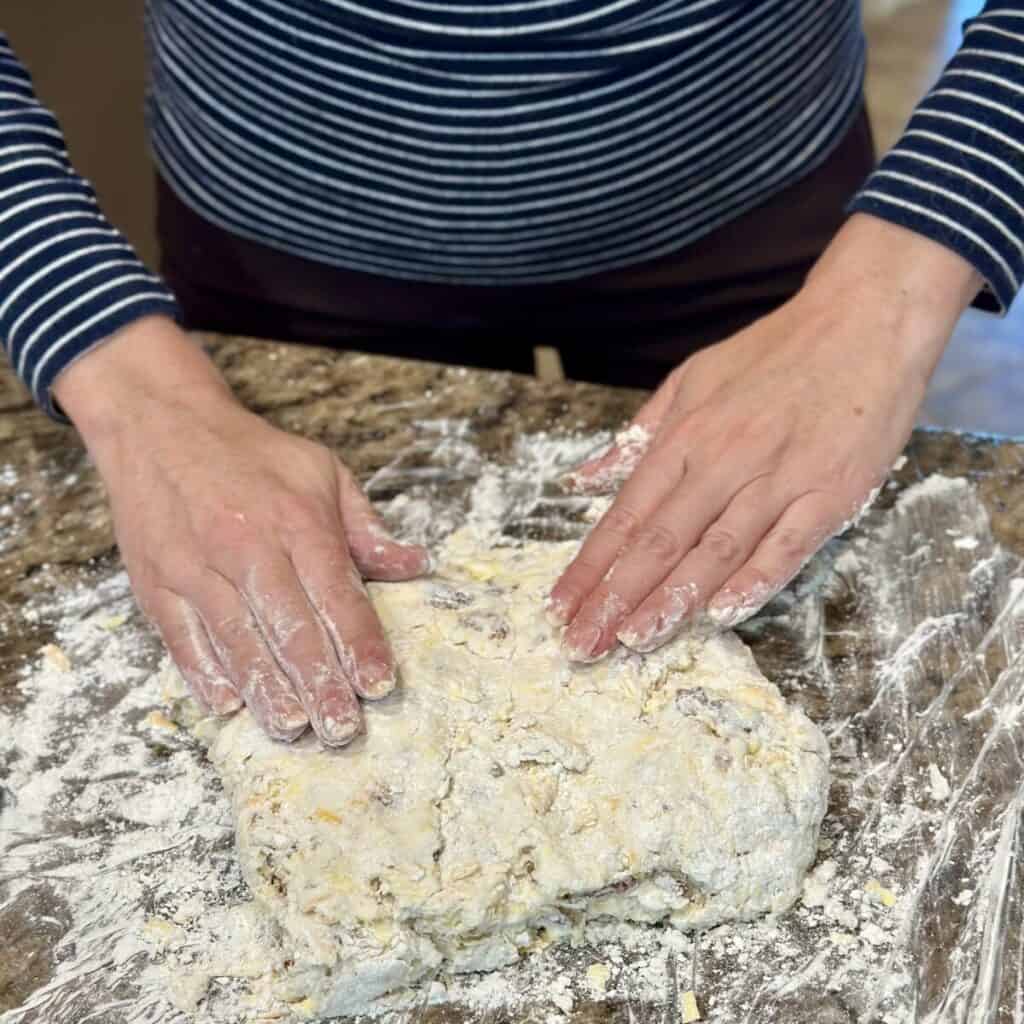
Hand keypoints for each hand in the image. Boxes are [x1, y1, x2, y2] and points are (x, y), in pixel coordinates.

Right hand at [54, 316, 428, 744]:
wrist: (161, 427)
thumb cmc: (252, 455)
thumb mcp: (323, 473)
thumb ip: (367, 528)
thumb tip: (416, 565)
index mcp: (296, 522)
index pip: (336, 595)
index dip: (360, 644)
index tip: (379, 684)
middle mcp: (247, 548)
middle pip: (289, 629)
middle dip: (320, 684)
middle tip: (341, 729)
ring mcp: (196, 569)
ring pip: (237, 642)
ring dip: (268, 691)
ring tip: (294, 727)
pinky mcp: (158, 584)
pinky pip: (183, 639)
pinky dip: (207, 675)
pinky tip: (231, 704)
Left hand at [549, 214, 982, 658]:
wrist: (865, 320)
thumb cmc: (773, 352)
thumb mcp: (691, 378)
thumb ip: (638, 436)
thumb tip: (582, 479)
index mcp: (685, 435)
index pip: (626, 514)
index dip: (590, 565)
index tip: (561, 605)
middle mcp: (724, 460)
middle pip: (660, 542)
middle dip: (615, 598)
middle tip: (582, 643)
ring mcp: (778, 479)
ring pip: (715, 551)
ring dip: (671, 601)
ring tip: (633, 641)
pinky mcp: (830, 493)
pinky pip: (786, 546)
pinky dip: (753, 582)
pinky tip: (719, 615)